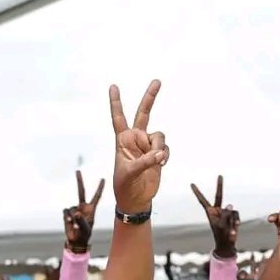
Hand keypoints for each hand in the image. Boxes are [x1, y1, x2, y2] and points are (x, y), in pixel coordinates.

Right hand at [64, 170, 104, 251]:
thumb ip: (81, 220)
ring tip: (75, 226)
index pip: (96, 196)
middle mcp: (83, 207)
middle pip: (81, 191)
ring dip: (72, 217)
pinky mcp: (67, 214)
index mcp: (91, 209)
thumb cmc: (84, 234)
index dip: (99, 188)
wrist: (76, 241)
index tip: (103, 179)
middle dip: (79, 181)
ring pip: (71, 208)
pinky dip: (66, 217)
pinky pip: (65, 212)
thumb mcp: (85, 228)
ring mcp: (75, 209)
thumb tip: (75, 213)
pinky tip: (69, 223)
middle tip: (77, 170)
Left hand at [110, 80, 167, 213]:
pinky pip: (165, 147)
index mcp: (122, 140)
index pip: (118, 118)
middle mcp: (135, 139)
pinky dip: (165, 155)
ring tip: (156, 161)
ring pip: (160, 135)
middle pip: (143, 113)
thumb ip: (145, 162)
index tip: (113, 86)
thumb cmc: (125, 186)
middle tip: (157, 80)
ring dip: (159, 148)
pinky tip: (161, 165)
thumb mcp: (130, 174)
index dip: (116, 102)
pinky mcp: (158, 153)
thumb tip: (160, 154)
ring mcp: (147, 145)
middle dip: (150, 97)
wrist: (135, 198)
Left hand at [192, 176, 239, 258]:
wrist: (227, 243)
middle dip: (219, 186)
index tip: (191, 184)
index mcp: (209, 212)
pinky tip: (234, 229)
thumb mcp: (221, 225)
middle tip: (220, 175)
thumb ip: (225, 214)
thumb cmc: (220, 235)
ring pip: (232, 210)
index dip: (197, 192)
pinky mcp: (233, 215)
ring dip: (232, 221)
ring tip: (229, 230)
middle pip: (219, 196)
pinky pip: (236, 215)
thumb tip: (230, 205)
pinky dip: (236, 222)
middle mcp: (217, 210)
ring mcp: (226, 212)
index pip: (202, 200)